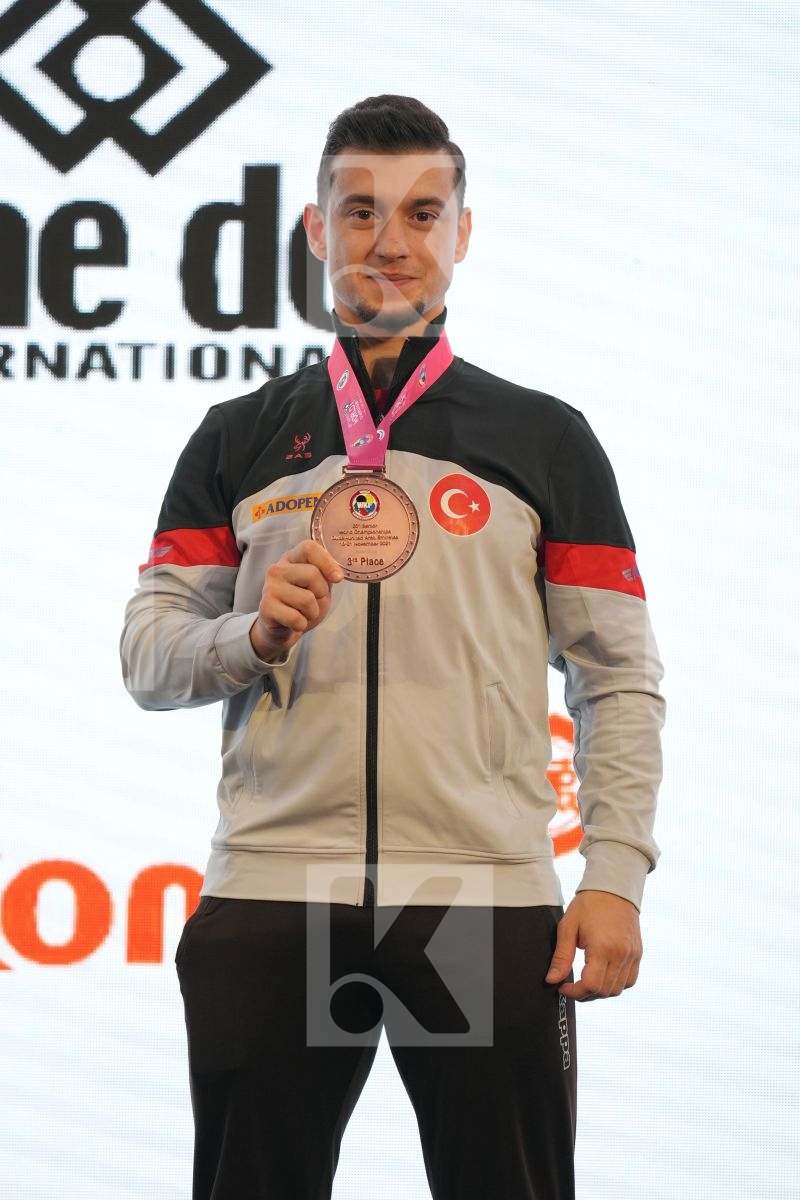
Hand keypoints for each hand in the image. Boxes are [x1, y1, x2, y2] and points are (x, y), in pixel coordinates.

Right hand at [249, 539, 343, 659]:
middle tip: (313, 601)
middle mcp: (277, 569)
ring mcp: (269, 588)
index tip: (337, 578)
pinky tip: (293, 622)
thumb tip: (337, 575)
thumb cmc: (302, 603)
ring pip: (306, 600)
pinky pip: (296, 618)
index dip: (327, 562)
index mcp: (291, 558)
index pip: (309, 548)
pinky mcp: (266, 608)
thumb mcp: (318, 585)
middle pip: (312, 574)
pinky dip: (301, 625)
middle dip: (321, 593)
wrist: (282, 628)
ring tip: (302, 613)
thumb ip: (326, 574)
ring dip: (312, 612)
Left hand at [545, 890, 642, 1000]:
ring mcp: (633, 955)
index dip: (574, 993)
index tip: (562, 987)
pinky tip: (603, 975)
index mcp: (603, 948)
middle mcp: (622, 955)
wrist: (614, 888)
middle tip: (571, 986)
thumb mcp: (568, 927)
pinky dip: (616, 984)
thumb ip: (561, 957)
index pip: (591, 986)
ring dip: (600, 991)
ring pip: (618, 989)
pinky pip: (629, 980)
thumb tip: (552, 980)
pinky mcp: (638, 954)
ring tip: (586, 981)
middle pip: (604, 991)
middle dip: (584, 994)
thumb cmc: (588, 905)